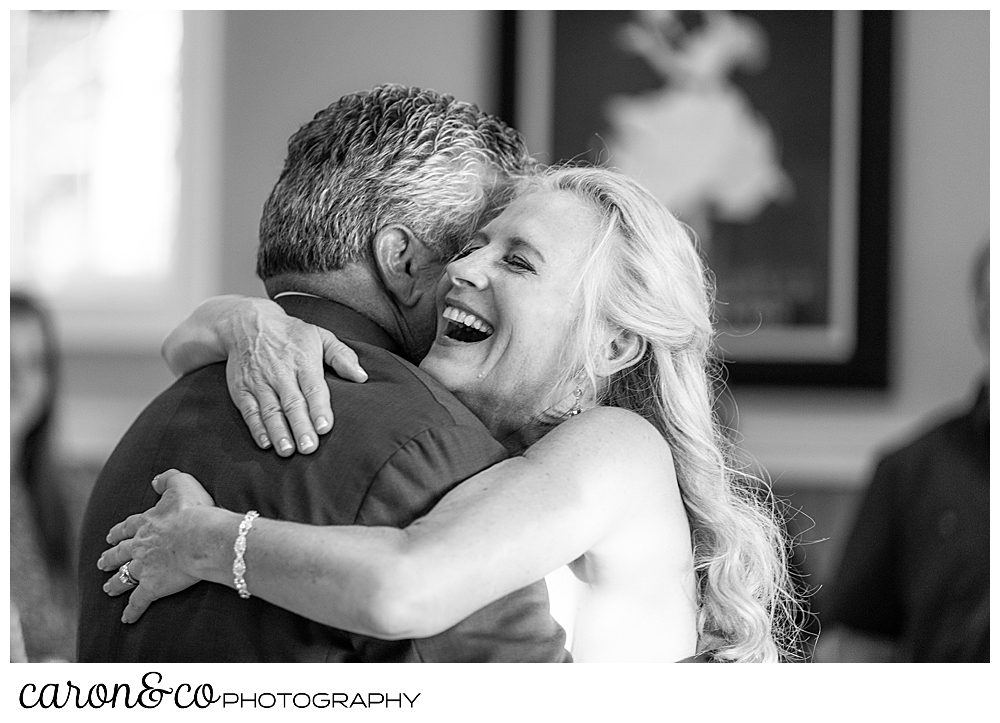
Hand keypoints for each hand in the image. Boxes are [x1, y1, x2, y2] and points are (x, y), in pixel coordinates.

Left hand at [98, 470, 215, 623]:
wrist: (201, 537)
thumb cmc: (195, 510)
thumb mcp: (182, 484)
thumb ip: (168, 479)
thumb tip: (155, 480)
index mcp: (147, 523)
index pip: (128, 527)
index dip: (119, 531)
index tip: (111, 536)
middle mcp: (140, 546)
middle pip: (121, 553)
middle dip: (110, 558)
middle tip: (102, 563)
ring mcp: (144, 567)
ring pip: (124, 577)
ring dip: (115, 583)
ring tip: (107, 588)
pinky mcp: (153, 587)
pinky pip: (139, 602)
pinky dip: (132, 611)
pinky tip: (127, 619)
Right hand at [220, 298, 367, 455]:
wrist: (247, 322)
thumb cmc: (291, 333)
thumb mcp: (320, 335)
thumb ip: (342, 356)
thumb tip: (362, 376)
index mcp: (302, 360)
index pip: (312, 387)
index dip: (318, 408)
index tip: (325, 427)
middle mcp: (280, 372)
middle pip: (291, 403)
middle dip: (300, 427)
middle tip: (310, 448)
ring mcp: (259, 382)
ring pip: (270, 410)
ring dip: (278, 432)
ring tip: (287, 451)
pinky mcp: (241, 389)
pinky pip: (249, 411)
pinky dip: (256, 428)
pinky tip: (265, 443)